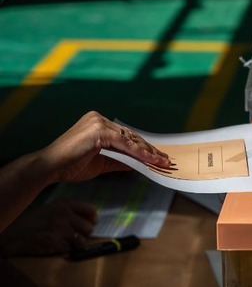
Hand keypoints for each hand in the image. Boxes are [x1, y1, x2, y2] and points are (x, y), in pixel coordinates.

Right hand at [0, 199, 96, 255]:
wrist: (15, 233)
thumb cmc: (36, 221)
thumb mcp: (53, 209)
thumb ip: (71, 212)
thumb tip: (93, 221)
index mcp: (64, 204)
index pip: (91, 210)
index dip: (92, 220)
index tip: (90, 224)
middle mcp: (63, 214)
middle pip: (89, 228)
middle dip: (83, 234)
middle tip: (71, 235)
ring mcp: (59, 228)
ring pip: (81, 240)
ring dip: (73, 243)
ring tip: (61, 240)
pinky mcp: (54, 241)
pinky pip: (69, 249)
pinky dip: (63, 249)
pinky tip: (53, 245)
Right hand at [39, 111, 171, 183]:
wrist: (51, 167)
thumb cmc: (71, 165)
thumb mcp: (102, 163)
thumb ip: (121, 161)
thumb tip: (140, 163)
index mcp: (97, 123)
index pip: (127, 136)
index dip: (144, 148)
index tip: (158, 157)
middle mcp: (99, 119)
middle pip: (132, 136)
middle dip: (150, 150)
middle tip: (166, 160)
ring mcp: (99, 123)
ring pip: (131, 140)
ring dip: (149, 152)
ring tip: (163, 162)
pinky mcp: (99, 131)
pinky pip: (125, 144)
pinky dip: (139, 153)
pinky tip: (151, 161)